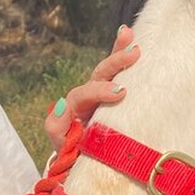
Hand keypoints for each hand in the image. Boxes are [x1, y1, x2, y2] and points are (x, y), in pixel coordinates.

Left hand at [44, 24, 140, 150]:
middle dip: (115, 61)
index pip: (85, 93)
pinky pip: (123, 75)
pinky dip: (127, 58)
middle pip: (99, 73)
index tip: (120, 92)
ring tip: (128, 33)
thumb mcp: (61, 143)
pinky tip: (137, 40)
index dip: (101, 90)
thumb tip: (60, 104)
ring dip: (119, 50)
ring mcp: (104, 93)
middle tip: (133, 53)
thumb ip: (56, 126)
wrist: (83, 161)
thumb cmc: (73, 152)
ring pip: (110, 68)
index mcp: (75, 105)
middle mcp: (90, 94)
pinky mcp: (118, 96)